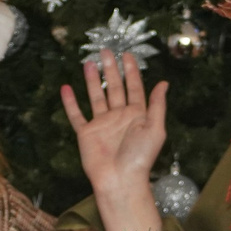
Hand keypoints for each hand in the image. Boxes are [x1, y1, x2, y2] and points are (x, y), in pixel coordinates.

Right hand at [62, 51, 167, 199]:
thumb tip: (164, 83)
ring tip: (88, 62)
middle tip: (105, 51)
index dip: (131, 71)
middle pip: (115, 88)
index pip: (134, 87)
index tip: (127, 55)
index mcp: (137, 114)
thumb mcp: (155, 128)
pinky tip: (66, 88)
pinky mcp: (86, 133)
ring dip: (92, 81)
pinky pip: (76, 115)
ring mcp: (102, 124)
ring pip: (96, 97)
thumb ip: (157, 105)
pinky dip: (70, 102)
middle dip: (110, 69)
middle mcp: (119, 117)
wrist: (120, 180)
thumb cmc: (140, 157)